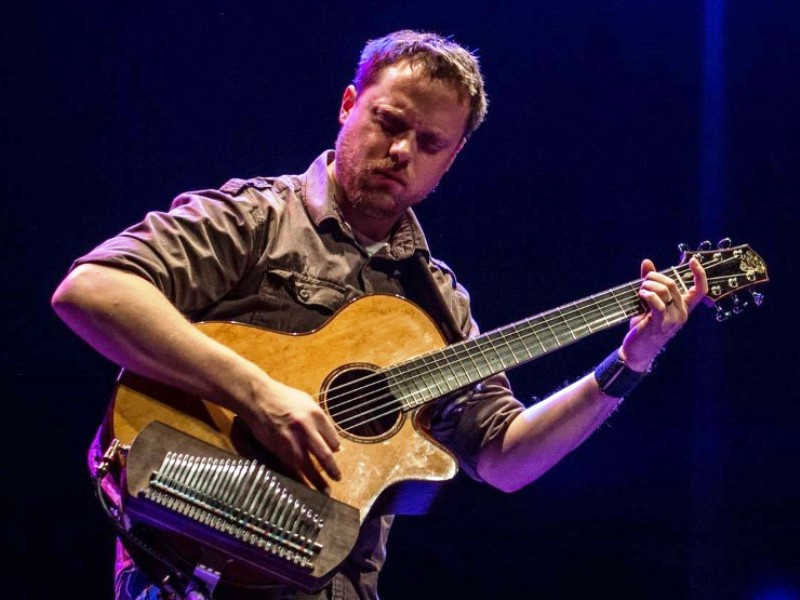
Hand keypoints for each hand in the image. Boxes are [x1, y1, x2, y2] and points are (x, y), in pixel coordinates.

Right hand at [242, 376, 341, 488]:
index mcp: (316, 415)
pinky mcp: (278, 448)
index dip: (336, 449)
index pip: (333, 438)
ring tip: (325, 491)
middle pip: (325, 455)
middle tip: (338, 478)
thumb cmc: (283, 398)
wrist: (258, 398)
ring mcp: (291, 440)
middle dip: (333, 470)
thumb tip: (331, 440)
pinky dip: (300, 479)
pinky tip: (305, 486)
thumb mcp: (307, 402)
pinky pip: (292, 468)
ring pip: (308, 466)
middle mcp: (306, 428)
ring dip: (318, 481)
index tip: (336, 454)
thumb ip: (320, 420)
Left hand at [620, 257, 707, 371]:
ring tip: (640, 291)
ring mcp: (672, 319)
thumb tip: (647, 262)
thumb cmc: (644, 325)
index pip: (700, 290)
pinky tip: (641, 295)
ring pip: (664, 291)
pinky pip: (657, 303)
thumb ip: (650, 282)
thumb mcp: (649, 303)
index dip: (700, 274)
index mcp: (683, 307)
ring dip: (648, 285)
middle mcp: (681, 313)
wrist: (637, 351)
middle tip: (642, 282)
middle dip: (654, 277)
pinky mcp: (659, 323)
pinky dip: (648, 295)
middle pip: (672, 284)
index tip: (693, 260)